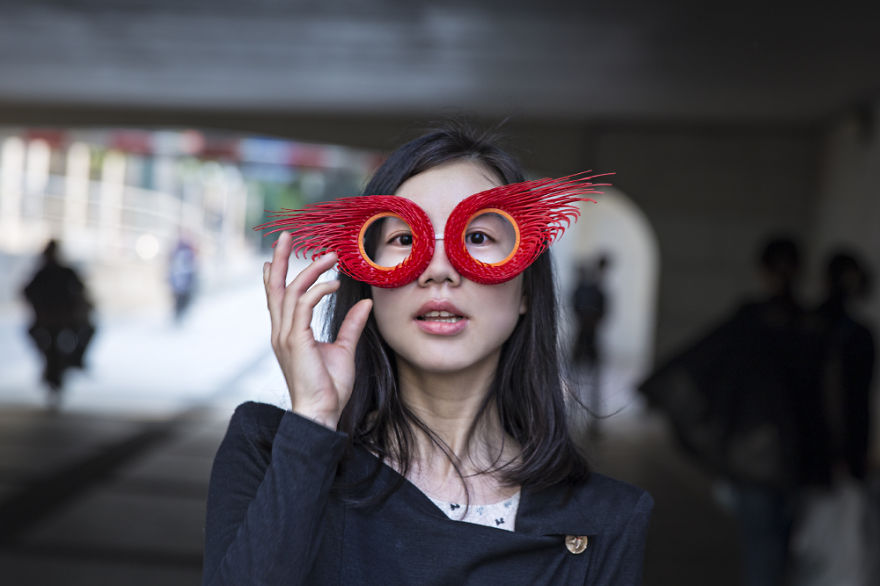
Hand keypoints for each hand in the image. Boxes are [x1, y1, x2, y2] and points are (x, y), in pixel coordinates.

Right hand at [263, 232, 372, 428]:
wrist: (321, 413)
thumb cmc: (329, 387)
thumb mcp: (343, 350)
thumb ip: (351, 326)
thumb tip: (363, 304)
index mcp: (287, 333)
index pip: (276, 296)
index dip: (274, 273)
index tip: (278, 252)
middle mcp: (281, 331)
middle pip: (274, 287)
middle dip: (278, 259)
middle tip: (285, 235)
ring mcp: (286, 335)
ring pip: (292, 291)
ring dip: (311, 270)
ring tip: (330, 257)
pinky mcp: (296, 340)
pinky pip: (303, 305)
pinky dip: (318, 289)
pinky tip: (334, 284)